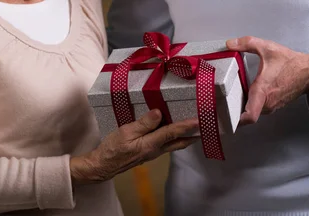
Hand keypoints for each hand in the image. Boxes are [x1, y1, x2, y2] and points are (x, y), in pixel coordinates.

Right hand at [70, 109, 198, 184]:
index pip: (172, 133)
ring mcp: (152, 153)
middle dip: (193, 135)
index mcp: (150, 144)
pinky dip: (173, 138)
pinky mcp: (147, 152)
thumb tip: (159, 113)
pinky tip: (172, 133)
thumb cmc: (112, 149)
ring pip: (173, 145)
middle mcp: (155, 150)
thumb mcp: (125, 132)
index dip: (186, 126)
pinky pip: (165, 145)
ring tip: (194, 128)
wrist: (103, 165)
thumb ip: (143, 124)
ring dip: (185, 137)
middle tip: (205, 127)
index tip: (199, 120)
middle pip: (179, 142)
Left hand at [226, 36, 308, 124]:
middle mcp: (267, 102)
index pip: (250, 116)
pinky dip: (252, 104)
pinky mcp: (275, 106)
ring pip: (253, 111)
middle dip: (233, 110)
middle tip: (221, 104)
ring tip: (232, 98)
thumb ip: (247, 43)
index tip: (225, 118)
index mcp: (262, 91)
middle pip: (245, 115)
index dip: (236, 121)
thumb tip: (230, 43)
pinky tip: (247, 95)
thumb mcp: (267, 48)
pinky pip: (259, 108)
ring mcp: (272, 106)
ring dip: (243, 107)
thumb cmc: (290, 62)